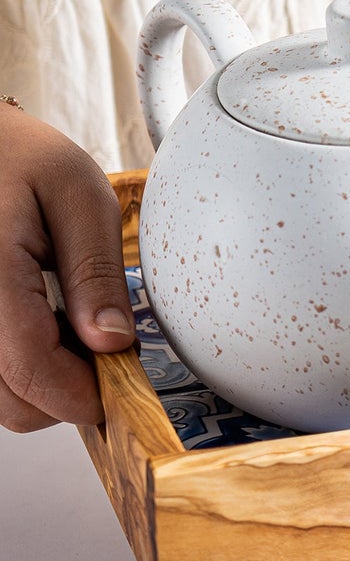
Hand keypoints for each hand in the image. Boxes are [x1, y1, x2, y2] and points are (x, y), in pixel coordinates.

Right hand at [0, 106, 132, 430]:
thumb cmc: (20, 157)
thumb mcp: (80, 197)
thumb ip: (97, 273)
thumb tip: (113, 343)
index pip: (35, 374)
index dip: (89, 394)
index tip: (127, 380)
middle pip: (15, 403)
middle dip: (70, 390)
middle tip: (100, 342)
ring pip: (0, 399)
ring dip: (43, 381)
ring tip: (66, 322)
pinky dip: (19, 367)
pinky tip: (39, 324)